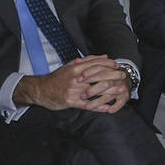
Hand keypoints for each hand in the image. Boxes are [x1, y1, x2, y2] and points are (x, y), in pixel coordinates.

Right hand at [14, 55, 130, 113]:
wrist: (41, 90)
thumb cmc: (58, 78)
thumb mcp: (71, 66)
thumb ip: (88, 61)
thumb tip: (105, 56)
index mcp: (76, 69)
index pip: (96, 64)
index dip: (109, 65)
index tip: (118, 66)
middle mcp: (76, 78)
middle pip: (99, 76)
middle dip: (113, 76)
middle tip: (123, 77)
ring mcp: (74, 90)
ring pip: (96, 90)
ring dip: (110, 91)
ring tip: (122, 91)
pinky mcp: (71, 101)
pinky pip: (87, 104)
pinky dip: (99, 107)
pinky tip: (108, 108)